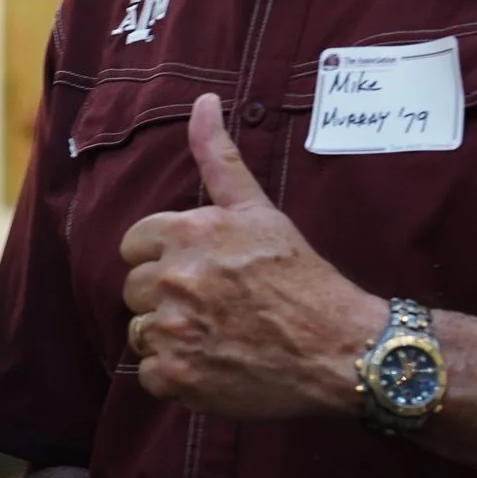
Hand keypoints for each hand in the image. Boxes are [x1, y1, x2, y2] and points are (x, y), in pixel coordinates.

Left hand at [119, 94, 384, 419]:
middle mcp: (174, 278)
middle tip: (216, 306)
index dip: (164, 259)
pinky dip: (175, 377)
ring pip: (139, 332)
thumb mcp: (258, 210)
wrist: (343, 348)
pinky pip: (148, 375)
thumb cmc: (302, 277)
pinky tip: (213, 365)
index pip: (133, 245)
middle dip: (166, 297)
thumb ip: (218, 157)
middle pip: (134, 290)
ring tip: (218, 336)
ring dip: (170, 337)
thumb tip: (203, 100)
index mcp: (186, 233)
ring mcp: (174, 330)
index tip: (201, 271)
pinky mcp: (178, 376)